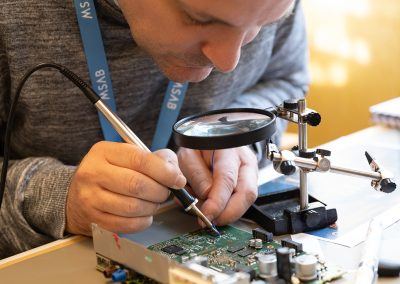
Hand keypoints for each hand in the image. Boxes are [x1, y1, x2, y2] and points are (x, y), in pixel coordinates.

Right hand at [66, 141, 185, 235]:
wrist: (74, 195)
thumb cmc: (109, 173)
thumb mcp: (126, 156)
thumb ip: (154, 159)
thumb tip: (175, 172)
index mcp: (104, 152)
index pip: (139, 160)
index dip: (164, 171)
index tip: (178, 179)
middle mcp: (93, 173)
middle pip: (137, 185)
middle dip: (160, 191)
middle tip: (166, 192)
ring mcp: (90, 198)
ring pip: (132, 207)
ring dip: (152, 207)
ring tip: (154, 203)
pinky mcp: (93, 219)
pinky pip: (126, 225)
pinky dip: (143, 221)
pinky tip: (144, 215)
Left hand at [177, 146, 257, 225]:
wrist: (209, 138)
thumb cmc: (198, 145)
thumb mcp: (189, 155)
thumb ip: (196, 174)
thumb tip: (207, 196)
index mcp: (230, 150)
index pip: (228, 179)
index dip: (218, 201)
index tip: (207, 215)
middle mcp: (246, 162)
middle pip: (247, 193)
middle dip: (229, 213)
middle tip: (211, 221)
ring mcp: (250, 174)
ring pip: (245, 201)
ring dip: (227, 212)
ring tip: (208, 211)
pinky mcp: (248, 184)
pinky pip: (240, 202)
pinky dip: (226, 209)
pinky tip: (213, 206)